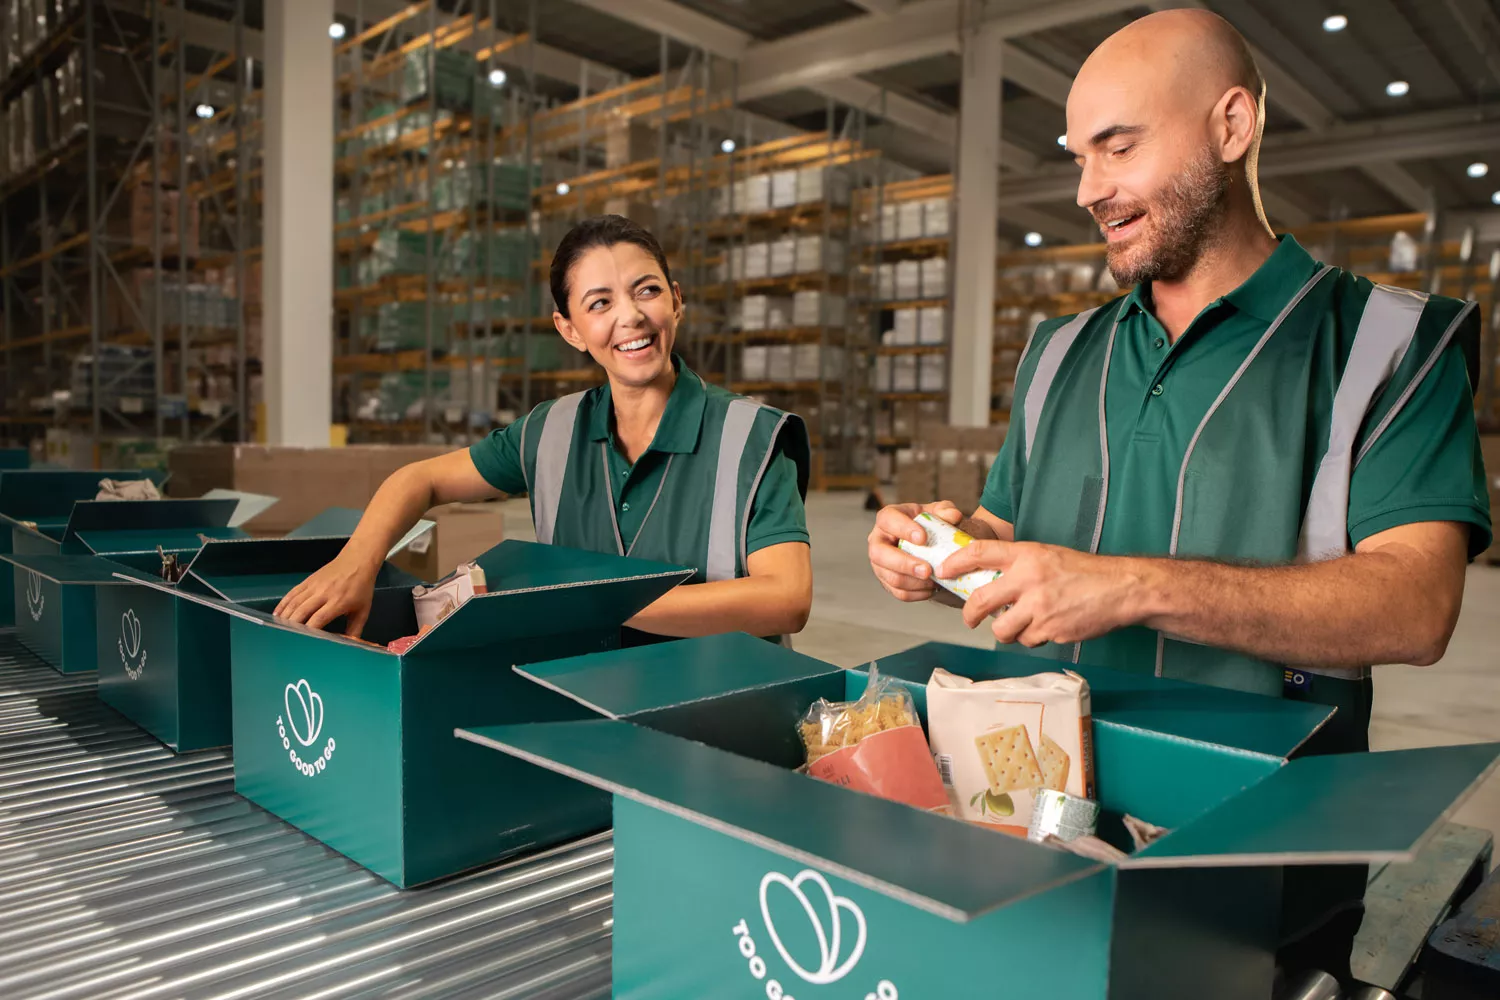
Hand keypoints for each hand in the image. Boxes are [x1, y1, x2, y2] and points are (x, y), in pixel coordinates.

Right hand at [274, 549, 379, 636]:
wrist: (357, 561)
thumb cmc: (361, 587)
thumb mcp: (363, 610)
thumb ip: (355, 629)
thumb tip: (349, 645)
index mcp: (338, 602)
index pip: (319, 619)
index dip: (309, 631)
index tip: (303, 642)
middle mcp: (323, 593)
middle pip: (302, 611)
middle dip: (293, 626)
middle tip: (287, 639)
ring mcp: (313, 586)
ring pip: (294, 603)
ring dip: (285, 617)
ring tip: (279, 630)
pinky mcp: (307, 581)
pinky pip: (292, 593)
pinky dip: (283, 604)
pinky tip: (277, 614)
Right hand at [867, 500, 964, 601]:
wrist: (931, 546)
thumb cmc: (931, 525)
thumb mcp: (939, 513)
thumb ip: (946, 511)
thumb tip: (952, 516)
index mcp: (888, 518)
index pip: (887, 520)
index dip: (902, 529)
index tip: (923, 538)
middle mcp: (878, 540)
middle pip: (879, 553)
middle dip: (904, 564)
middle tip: (927, 570)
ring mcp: (880, 563)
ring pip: (890, 577)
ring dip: (913, 582)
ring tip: (934, 580)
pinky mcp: (888, 581)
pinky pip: (899, 592)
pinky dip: (917, 593)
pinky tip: (931, 588)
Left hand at [940, 540, 1142, 646]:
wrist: (1120, 589)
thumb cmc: (1083, 572)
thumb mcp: (1047, 555)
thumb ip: (1018, 565)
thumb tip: (988, 580)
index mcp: (1027, 555)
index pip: (980, 552)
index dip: (956, 562)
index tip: (944, 570)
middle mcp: (1029, 580)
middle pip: (980, 600)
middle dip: (969, 614)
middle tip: (969, 618)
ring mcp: (1039, 607)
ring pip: (1002, 629)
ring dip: (1006, 630)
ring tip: (1019, 624)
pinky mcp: (1050, 630)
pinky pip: (1028, 639)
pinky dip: (1033, 636)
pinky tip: (1047, 625)